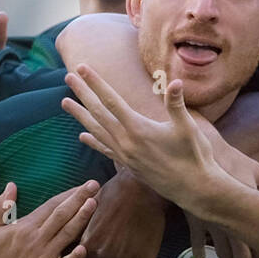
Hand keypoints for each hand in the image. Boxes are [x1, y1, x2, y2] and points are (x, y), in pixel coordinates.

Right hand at [0, 180, 97, 257]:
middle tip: (95, 185)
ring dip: (82, 218)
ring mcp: (46, 257)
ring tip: (95, 204)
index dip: (69, 194)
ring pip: (68, 234)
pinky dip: (76, 256)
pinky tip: (86, 247)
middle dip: (80, 198)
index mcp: (25, 227)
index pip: (51, 205)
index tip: (84, 185)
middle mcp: (38, 239)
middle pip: (63, 215)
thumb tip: (10, 186)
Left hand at [62, 65, 222, 211]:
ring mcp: (125, 155)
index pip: (111, 100)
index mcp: (138, 129)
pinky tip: (83, 135)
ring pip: (96, 131)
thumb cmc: (194, 157)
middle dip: (83, 94)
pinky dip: (93, 140)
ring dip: (80, 116)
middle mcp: (126, 142)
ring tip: (65, 103)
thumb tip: (174, 82)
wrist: (193, 189)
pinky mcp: (128, 165)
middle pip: (98, 113)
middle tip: (68, 76)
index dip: (96, 83)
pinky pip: (105, 149)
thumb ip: (176, 105)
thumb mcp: (187, 128)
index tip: (82, 67)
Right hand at [194, 127, 258, 257]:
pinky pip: (196, 237)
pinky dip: (198, 248)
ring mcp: (211, 220)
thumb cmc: (229, 159)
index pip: (257, 237)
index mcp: (246, 209)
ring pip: (219, 247)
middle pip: (238, 249)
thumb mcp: (253, 169)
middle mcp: (229, 219)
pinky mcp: (195, 216)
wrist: (200, 154)